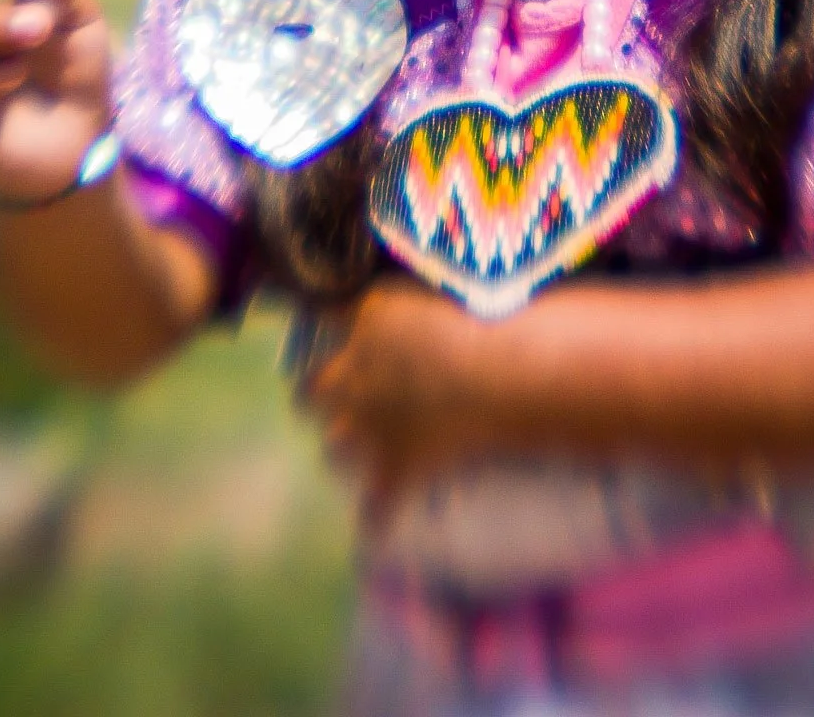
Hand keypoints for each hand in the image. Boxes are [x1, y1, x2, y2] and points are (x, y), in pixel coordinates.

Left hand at [303, 279, 478, 509]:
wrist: (499, 370)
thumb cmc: (482, 313)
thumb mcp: (436, 287)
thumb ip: (409, 295)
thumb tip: (400, 296)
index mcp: (368, 320)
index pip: (330, 317)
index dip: (335, 324)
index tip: (338, 325)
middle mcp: (356, 373)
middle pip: (314, 389)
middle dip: (319, 394)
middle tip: (333, 396)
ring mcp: (372, 425)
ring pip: (336, 445)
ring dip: (345, 445)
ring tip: (358, 447)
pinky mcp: (398, 466)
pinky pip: (378, 505)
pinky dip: (378, 515)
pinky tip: (375, 525)